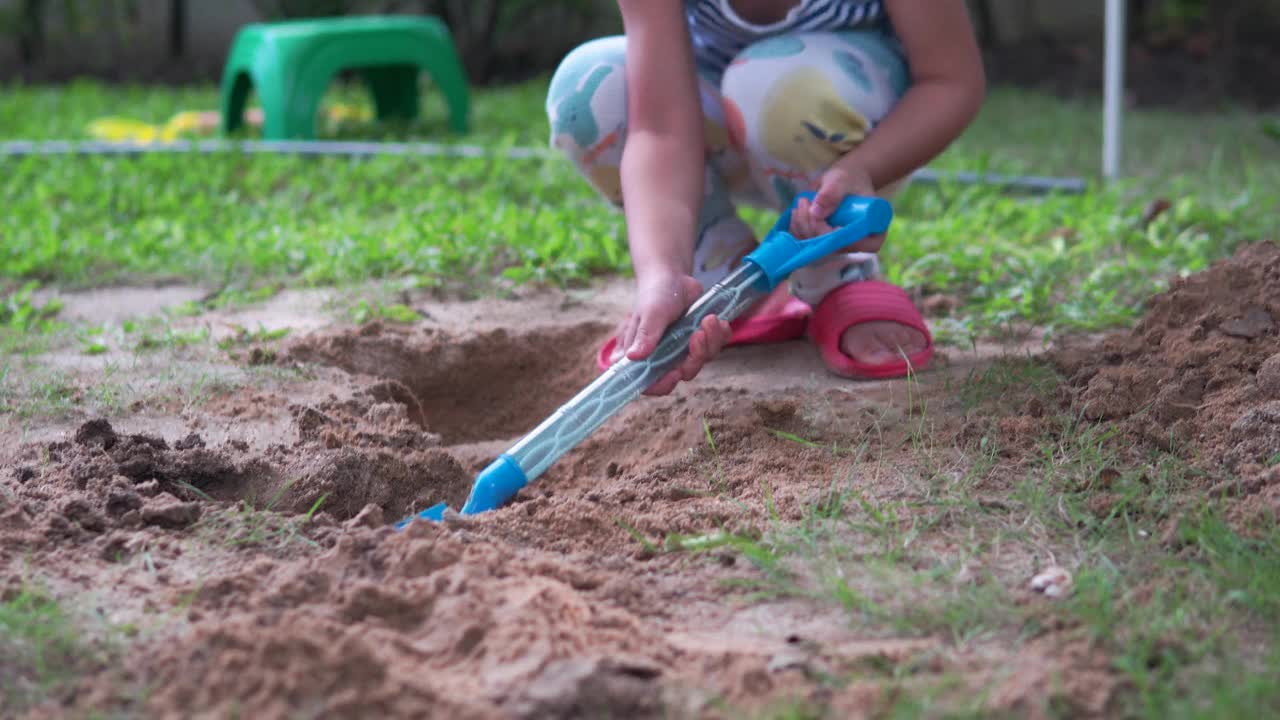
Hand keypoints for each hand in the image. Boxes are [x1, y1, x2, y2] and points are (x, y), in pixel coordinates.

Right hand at [611, 271, 731, 395]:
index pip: (648, 384)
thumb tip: (634, 356)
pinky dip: (720, 336)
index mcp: (641, 356)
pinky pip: (714, 348)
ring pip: (701, 361)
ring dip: (710, 342)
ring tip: (709, 319)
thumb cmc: (654, 294)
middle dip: (695, 357)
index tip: (676, 372)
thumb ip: (645, 335)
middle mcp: (661, 359)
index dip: (662, 384)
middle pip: (681, 374)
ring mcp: (680, 352)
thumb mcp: (650, 313)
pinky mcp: (698, 343)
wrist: (672, 277)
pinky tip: (718, 320)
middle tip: (698, 334)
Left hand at [790, 162, 885, 251]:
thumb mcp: (842, 180)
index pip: (859, 245)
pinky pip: (807, 244)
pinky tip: (797, 212)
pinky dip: (797, 229)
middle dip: (814, 227)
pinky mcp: (824, 244)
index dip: (838, 236)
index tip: (822, 217)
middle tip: (806, 202)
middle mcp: (858, 244)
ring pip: (816, 247)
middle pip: (833, 248)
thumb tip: (816, 211)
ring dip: (803, 225)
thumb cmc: (849, 179)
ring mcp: (839, 247)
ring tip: (803, 202)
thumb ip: (832, 192)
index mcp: (875, 232)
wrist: (843, 181)